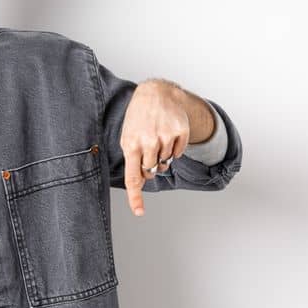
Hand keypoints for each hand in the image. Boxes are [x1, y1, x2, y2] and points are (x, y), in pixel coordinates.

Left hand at [120, 79, 190, 216]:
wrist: (155, 94)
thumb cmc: (138, 118)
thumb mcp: (127, 136)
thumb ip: (132, 158)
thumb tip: (141, 180)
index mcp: (131, 145)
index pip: (133, 177)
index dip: (135, 197)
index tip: (139, 212)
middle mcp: (148, 142)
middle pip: (151, 172)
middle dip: (149, 167)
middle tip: (147, 149)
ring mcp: (165, 138)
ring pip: (166, 164)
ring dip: (161, 156)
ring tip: (156, 137)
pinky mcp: (180, 133)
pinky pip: (178, 153)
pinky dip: (173, 148)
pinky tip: (167, 134)